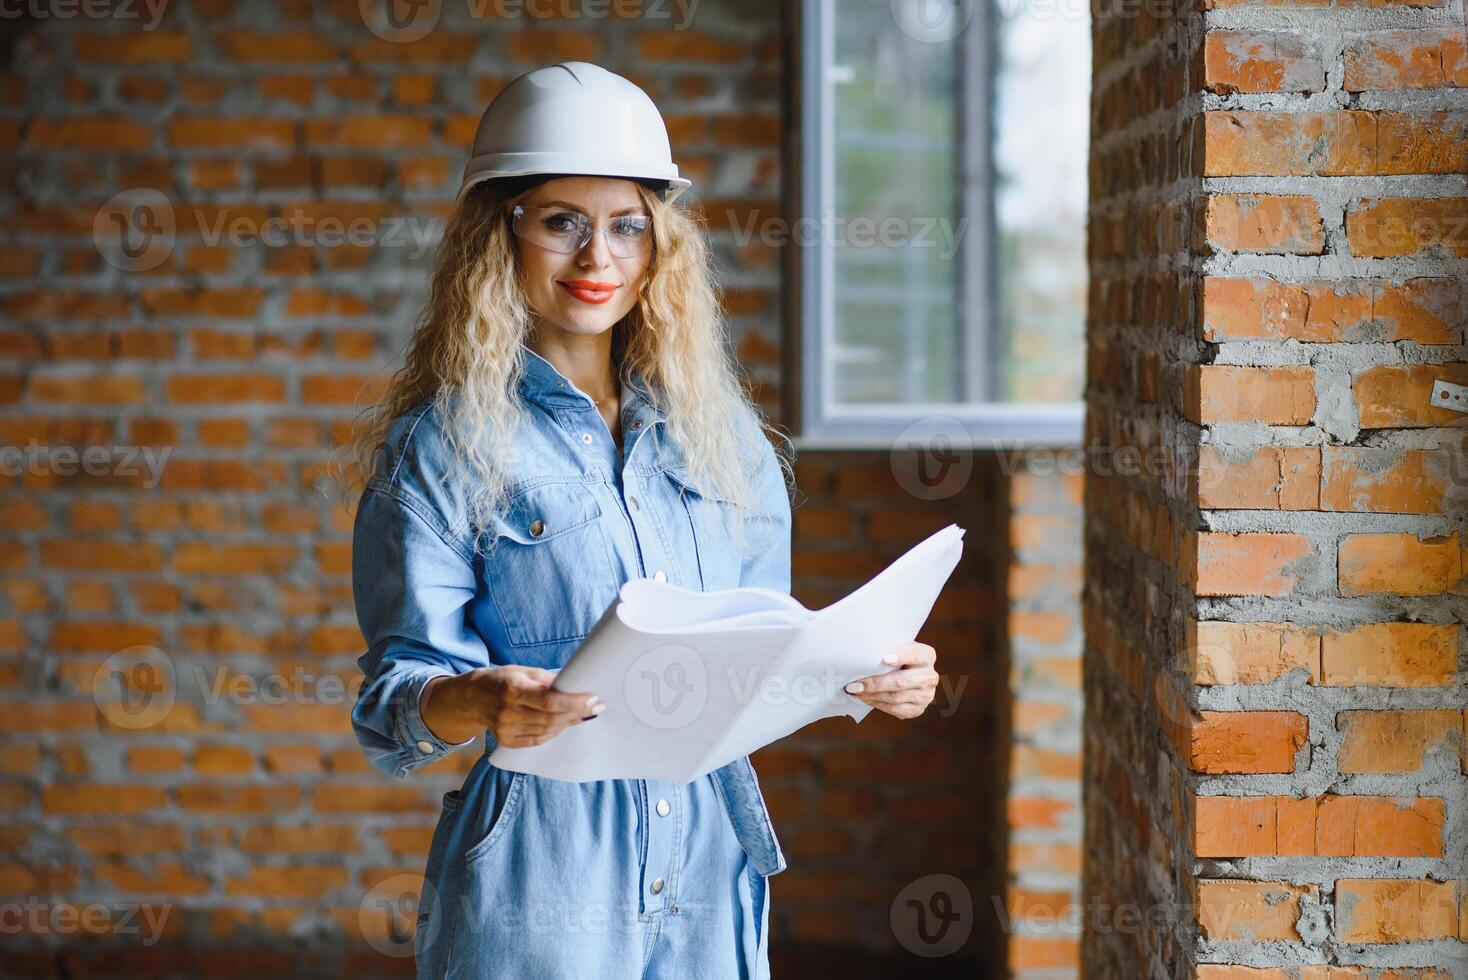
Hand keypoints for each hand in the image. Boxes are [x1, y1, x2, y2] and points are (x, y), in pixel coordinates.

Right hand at [421, 665, 603, 747]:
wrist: (471, 698)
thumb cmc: (501, 680)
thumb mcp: (522, 671)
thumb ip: (547, 680)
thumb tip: (572, 687)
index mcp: (513, 690)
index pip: (550, 701)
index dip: (575, 703)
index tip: (594, 700)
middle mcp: (508, 712)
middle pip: (551, 719)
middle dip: (577, 714)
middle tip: (595, 708)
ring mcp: (506, 729)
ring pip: (547, 730)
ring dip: (567, 723)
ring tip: (581, 714)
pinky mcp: (506, 741)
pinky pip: (537, 739)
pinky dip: (553, 732)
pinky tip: (562, 724)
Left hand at [843, 642, 937, 719]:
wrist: (907, 673)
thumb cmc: (896, 657)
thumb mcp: (896, 647)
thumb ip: (887, 649)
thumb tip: (863, 656)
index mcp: (927, 656)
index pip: (914, 654)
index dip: (901, 656)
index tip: (885, 659)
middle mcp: (930, 676)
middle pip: (901, 682)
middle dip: (875, 684)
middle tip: (854, 685)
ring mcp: (926, 695)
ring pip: (895, 698)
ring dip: (872, 696)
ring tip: (855, 692)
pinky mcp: (918, 709)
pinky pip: (895, 709)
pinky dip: (877, 704)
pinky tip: (865, 698)